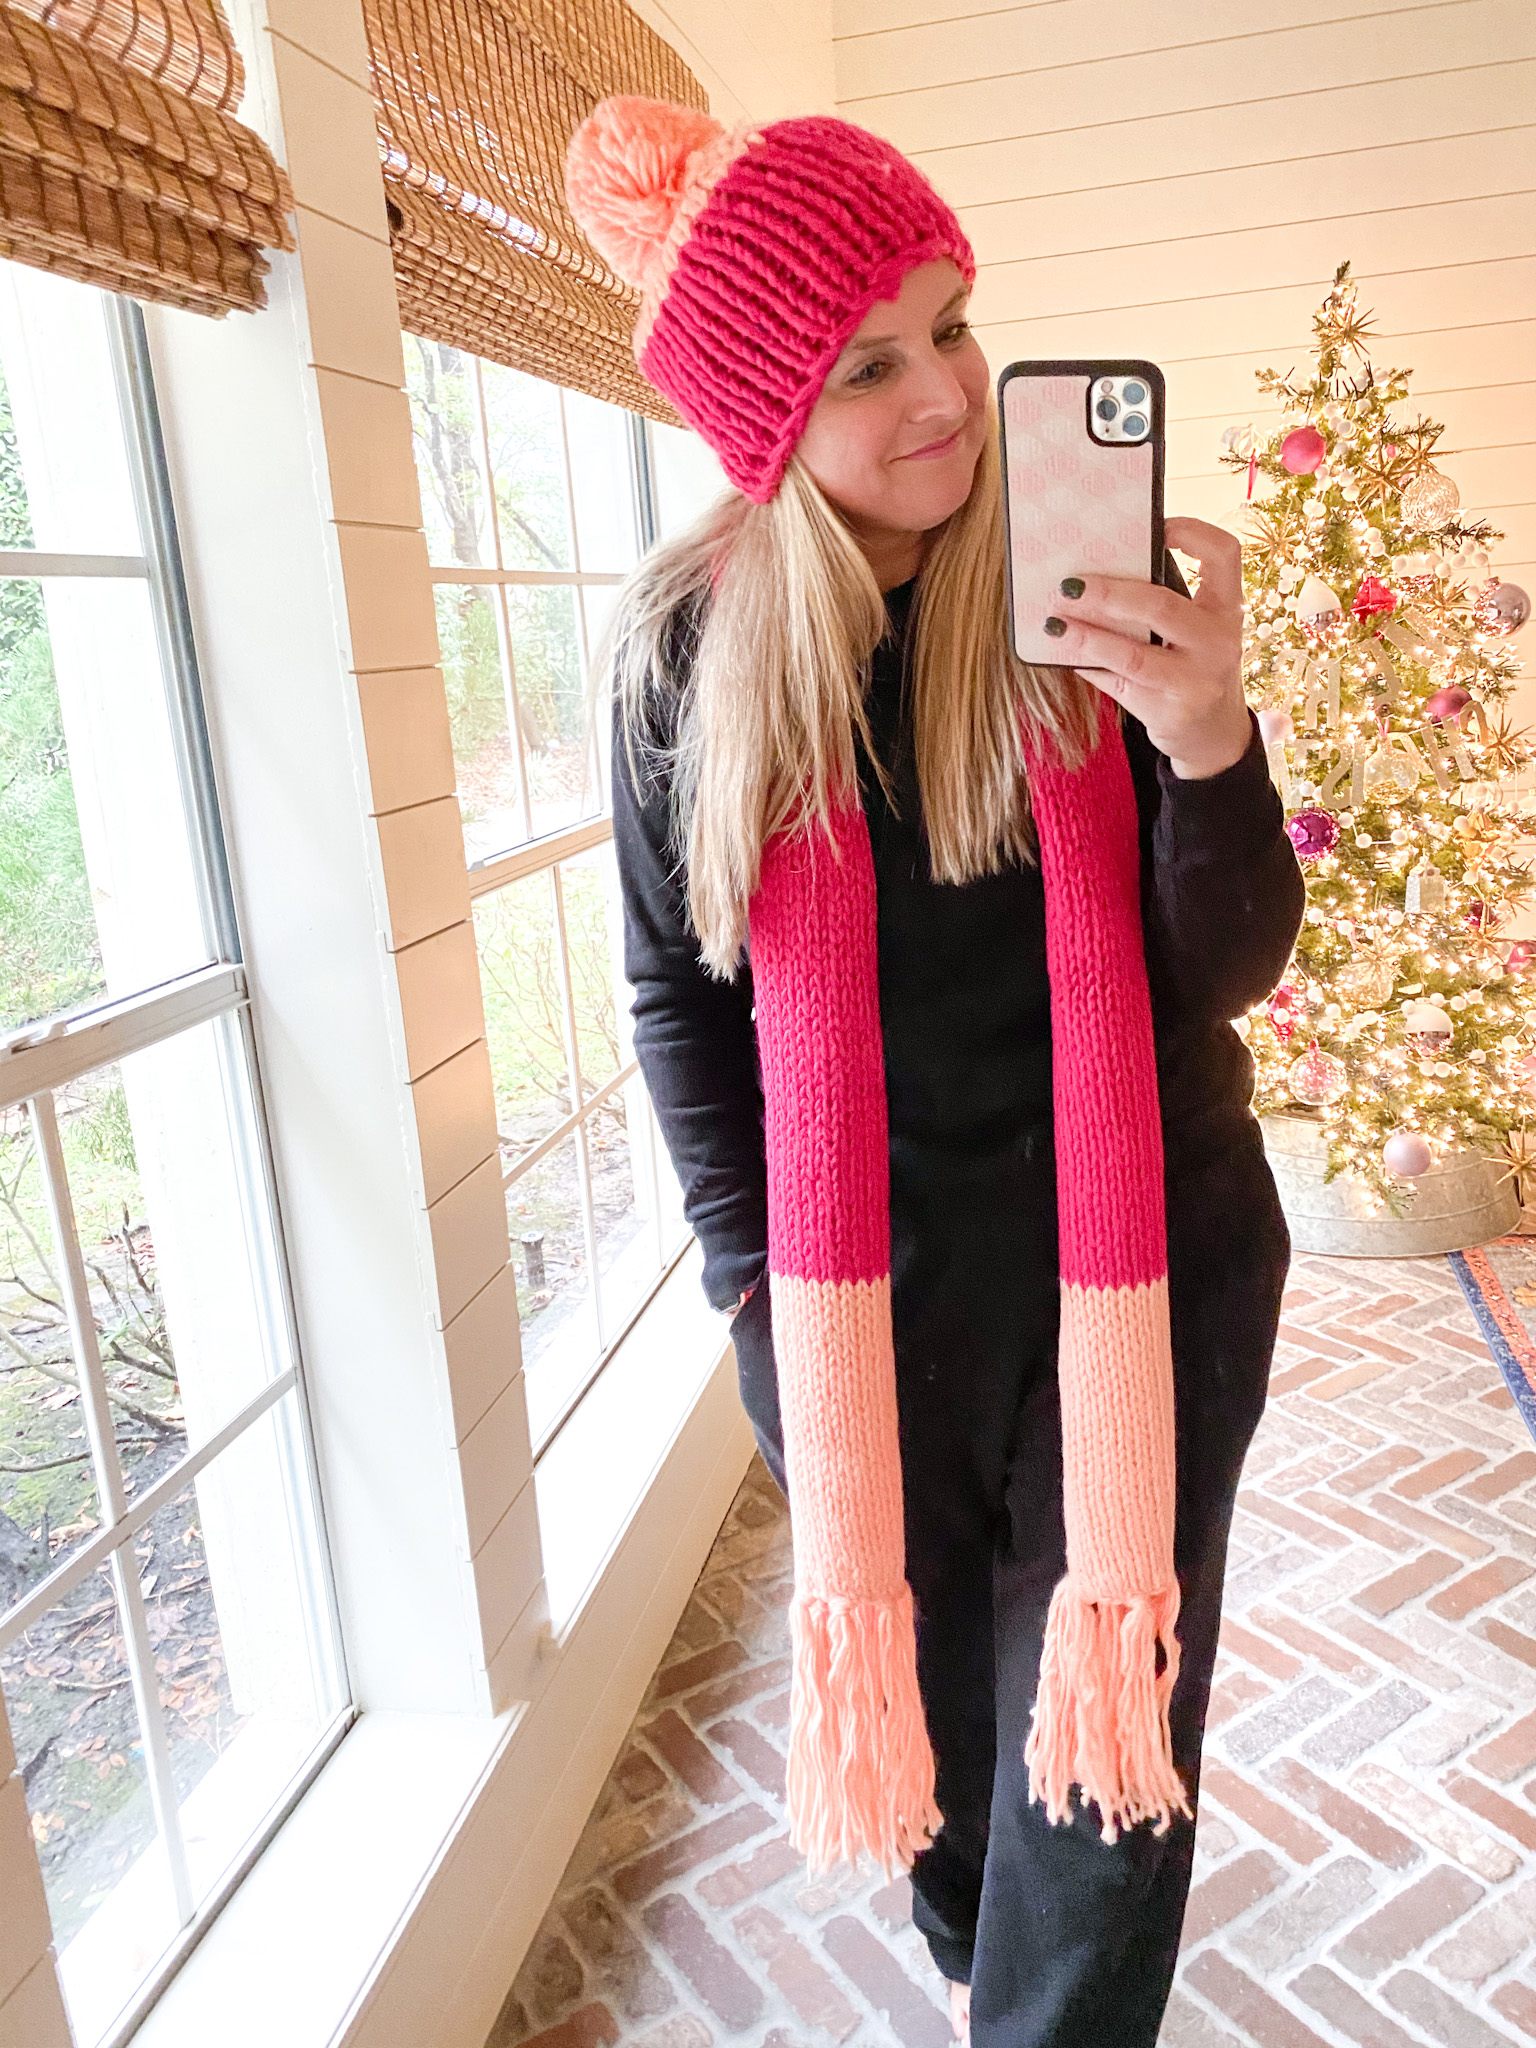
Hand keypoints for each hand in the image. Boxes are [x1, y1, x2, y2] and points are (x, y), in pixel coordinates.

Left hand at [1044, 516, 1251, 779]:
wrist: (1213, 735)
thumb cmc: (1193, 666)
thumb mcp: (1197, 632)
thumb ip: (1166, 603)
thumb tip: (1096, 572)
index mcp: (1228, 608)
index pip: (1224, 555)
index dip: (1192, 532)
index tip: (1156, 526)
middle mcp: (1219, 642)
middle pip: (1161, 606)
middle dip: (1109, 594)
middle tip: (1069, 586)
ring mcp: (1196, 681)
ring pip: (1132, 654)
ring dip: (1087, 637)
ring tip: (1055, 624)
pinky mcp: (1169, 712)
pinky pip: (1117, 684)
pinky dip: (1089, 666)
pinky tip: (1066, 654)